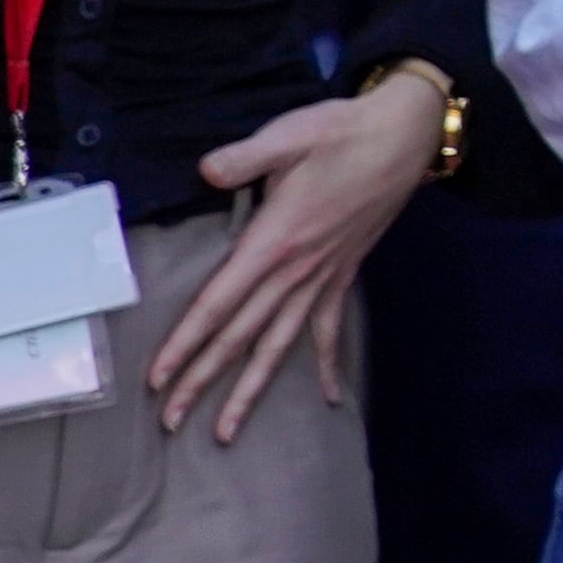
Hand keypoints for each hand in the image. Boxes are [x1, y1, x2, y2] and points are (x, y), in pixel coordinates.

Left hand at [159, 70, 441, 440]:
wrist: (403, 134)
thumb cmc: (342, 132)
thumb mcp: (290, 135)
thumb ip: (245, 157)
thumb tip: (206, 170)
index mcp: (277, 240)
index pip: (220, 303)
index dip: (186, 343)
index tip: (158, 380)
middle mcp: (298, 270)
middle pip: (242, 336)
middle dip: (204, 381)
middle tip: (171, 422)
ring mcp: (323, 276)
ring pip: (280, 344)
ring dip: (251, 389)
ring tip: (226, 430)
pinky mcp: (343, 272)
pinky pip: (329, 327)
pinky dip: (328, 364)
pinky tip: (329, 397)